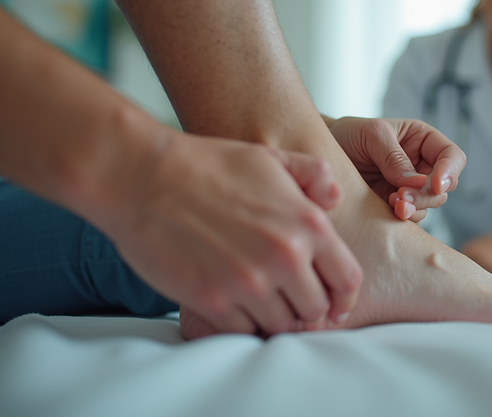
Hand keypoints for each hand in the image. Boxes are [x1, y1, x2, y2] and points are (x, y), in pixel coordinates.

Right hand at [91, 130, 362, 338]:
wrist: (144, 176)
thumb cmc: (207, 163)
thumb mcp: (270, 158)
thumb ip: (312, 174)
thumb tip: (334, 199)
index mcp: (306, 223)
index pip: (347, 279)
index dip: (343, 296)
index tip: (334, 305)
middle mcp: (285, 256)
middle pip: (315, 310)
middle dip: (304, 308)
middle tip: (286, 299)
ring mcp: (249, 283)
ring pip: (281, 326)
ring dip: (271, 317)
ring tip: (256, 300)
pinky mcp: (213, 301)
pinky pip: (242, 332)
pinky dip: (240, 323)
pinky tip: (231, 303)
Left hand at [326, 116, 465, 221]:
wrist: (320, 155)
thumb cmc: (348, 135)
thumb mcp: (372, 135)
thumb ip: (395, 157)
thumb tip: (416, 183)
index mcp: (423, 141)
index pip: (452, 156)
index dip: (449, 171)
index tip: (435, 183)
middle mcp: (421, 165)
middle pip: (444, 186)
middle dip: (427, 194)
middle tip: (401, 197)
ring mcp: (409, 188)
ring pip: (428, 205)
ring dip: (414, 207)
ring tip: (392, 203)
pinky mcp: (394, 206)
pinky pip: (409, 217)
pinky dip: (402, 217)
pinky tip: (386, 209)